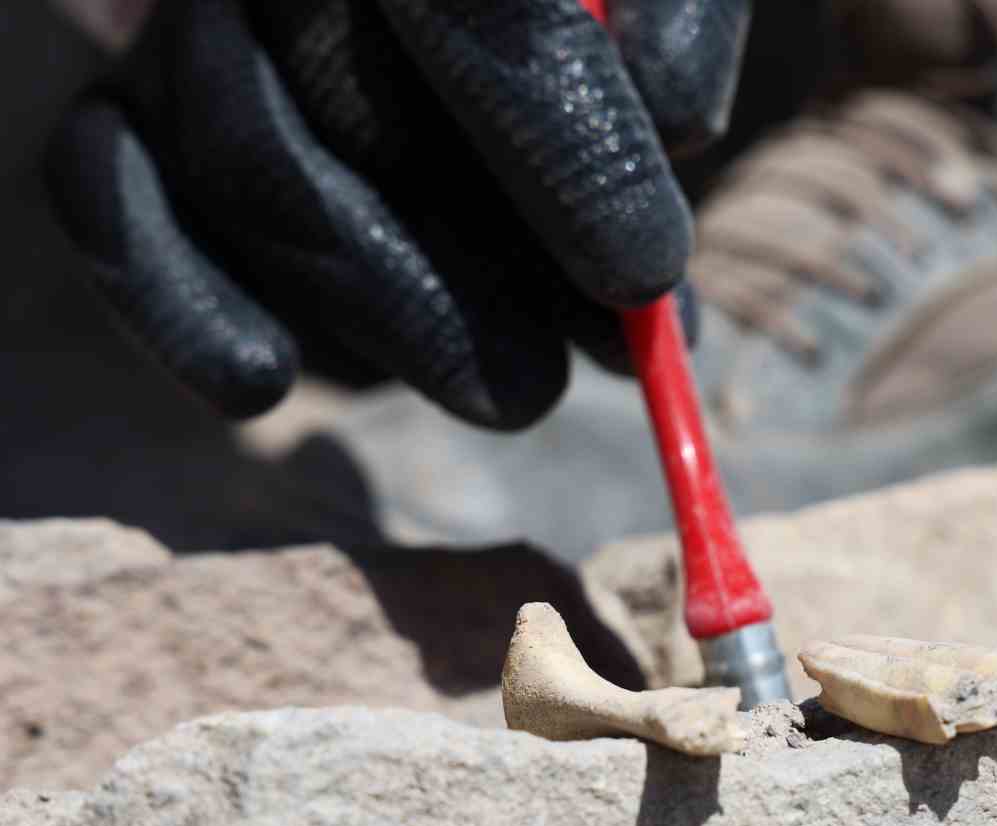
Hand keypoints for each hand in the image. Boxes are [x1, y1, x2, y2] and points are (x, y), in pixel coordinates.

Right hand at [45, 0, 747, 427]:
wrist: (418, 7)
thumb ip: (670, 25)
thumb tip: (674, 125)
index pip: (484, 10)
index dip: (564, 153)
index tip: (643, 277)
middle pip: (358, 112)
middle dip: (481, 276)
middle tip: (578, 375)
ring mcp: (182, 25)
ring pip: (253, 176)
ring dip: (390, 317)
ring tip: (525, 394)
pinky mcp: (118, 111)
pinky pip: (101, 200)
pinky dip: (176, 303)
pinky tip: (264, 380)